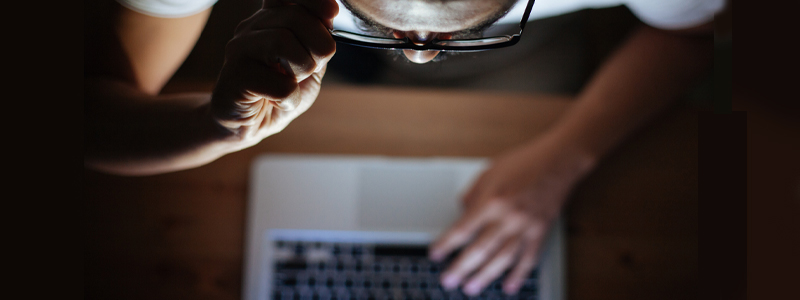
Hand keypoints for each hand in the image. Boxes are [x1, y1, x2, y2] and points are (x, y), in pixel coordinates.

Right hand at [211, 0, 337, 147]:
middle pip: (295, 17)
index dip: (314, 0)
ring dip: (302, 70)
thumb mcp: (308, 63)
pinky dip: (290, 99)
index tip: (331, 12)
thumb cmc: (279, 92)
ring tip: (292, 84)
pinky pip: (279, 84)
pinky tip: (280, 102)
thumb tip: (329, 11)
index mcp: (270, 19)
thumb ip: (318, 39)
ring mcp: (239, 49)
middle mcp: (251, 27)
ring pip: (282, 42)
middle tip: (310, 69)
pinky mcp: (235, 77)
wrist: (248, 124)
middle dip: (319, 47)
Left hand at [429, 133, 595, 294]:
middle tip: (449, 281)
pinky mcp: (540, 232)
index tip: (435, 254)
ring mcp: (526, 227)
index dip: (446, 244)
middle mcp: (508, 217)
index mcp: (492, 200)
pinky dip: (518, 275)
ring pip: (502, 259)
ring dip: (485, 276)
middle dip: (461, 268)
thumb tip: (461, 212)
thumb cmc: (524, 162)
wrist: (558, 161)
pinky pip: (528, 259)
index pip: (463, 229)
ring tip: (471, 288)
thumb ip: (472, 194)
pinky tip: (508, 286)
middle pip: (480, 249)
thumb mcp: (489, 172)